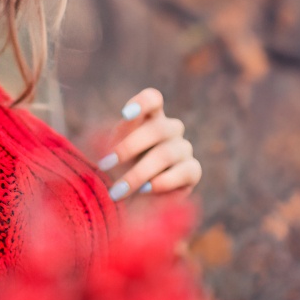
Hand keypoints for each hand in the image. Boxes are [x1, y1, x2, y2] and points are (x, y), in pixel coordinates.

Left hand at [96, 87, 201, 201]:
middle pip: (157, 129)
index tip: (126, 114)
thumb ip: (116, 139)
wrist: (132, 200)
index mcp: (149, 118)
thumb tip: (119, 133)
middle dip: (129, 147)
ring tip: (118, 190)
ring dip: (139, 173)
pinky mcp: (193, 170)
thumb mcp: (110, 153)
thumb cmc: (119, 169)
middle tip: (106, 165)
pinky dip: (163, 182)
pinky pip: (184, 171)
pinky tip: (145, 190)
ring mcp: (183, 148)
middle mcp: (170, 129)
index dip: (142, 103)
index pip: (152, 99)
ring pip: (166, 153)